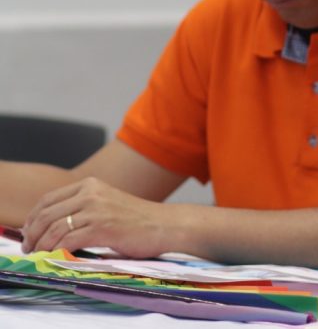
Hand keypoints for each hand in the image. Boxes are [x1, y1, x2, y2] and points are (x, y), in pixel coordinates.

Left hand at [20, 176, 174, 257]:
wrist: (165, 225)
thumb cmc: (138, 219)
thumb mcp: (107, 203)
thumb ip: (83, 207)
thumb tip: (51, 225)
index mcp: (90, 184)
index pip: (47, 200)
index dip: (32, 218)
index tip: (29, 233)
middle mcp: (91, 193)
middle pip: (46, 214)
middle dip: (32, 234)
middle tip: (30, 248)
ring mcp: (97, 210)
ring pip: (54, 228)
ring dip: (41, 246)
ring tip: (39, 255)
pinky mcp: (102, 228)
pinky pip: (68, 240)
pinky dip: (56, 251)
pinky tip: (55, 257)